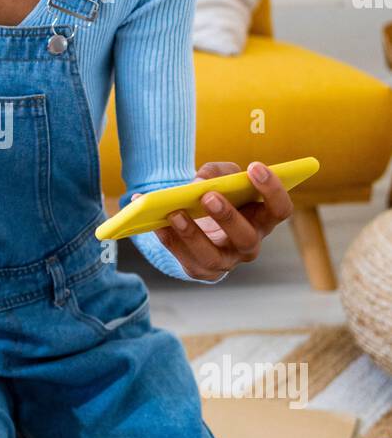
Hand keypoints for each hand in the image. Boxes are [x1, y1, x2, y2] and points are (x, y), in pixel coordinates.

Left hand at [131, 161, 292, 281]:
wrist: (200, 221)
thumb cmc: (219, 193)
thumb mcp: (222, 176)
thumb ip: (215, 172)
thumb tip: (198, 182)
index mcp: (263, 219)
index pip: (280, 209)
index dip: (272, 190)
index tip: (255, 167)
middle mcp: (249, 244)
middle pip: (246, 237)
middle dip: (227, 217)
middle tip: (208, 196)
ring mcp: (227, 262)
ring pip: (212, 256)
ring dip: (192, 234)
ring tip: (175, 213)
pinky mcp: (202, 271)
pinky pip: (186, 260)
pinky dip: (169, 241)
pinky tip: (157, 224)